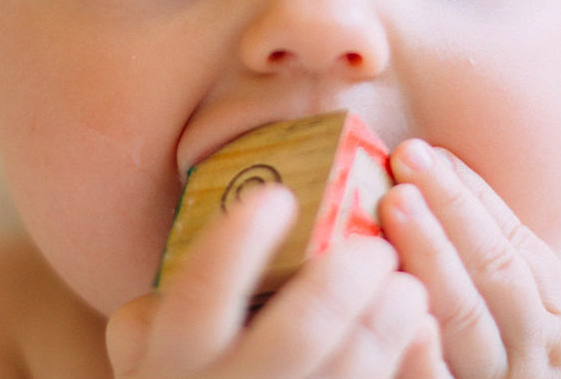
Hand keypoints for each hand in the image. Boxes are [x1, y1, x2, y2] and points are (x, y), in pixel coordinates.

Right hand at [106, 185, 450, 378]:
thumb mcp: (146, 367)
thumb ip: (148, 324)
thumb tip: (172, 265)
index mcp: (172, 364)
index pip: (202, 291)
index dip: (241, 241)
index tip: (277, 198)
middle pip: (299, 332)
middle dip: (347, 277)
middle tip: (375, 246)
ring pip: (351, 372)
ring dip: (387, 323)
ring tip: (407, 286)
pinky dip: (403, 366)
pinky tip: (414, 337)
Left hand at [381, 140, 560, 378]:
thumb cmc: (539, 354)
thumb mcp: (545, 303)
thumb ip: (501, 244)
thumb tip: (435, 161)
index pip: (515, 248)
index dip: (468, 199)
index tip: (425, 151)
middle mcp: (539, 356)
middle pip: (494, 280)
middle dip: (448, 220)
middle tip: (405, 167)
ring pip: (470, 325)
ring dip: (431, 263)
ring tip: (395, 209)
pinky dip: (423, 358)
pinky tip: (402, 321)